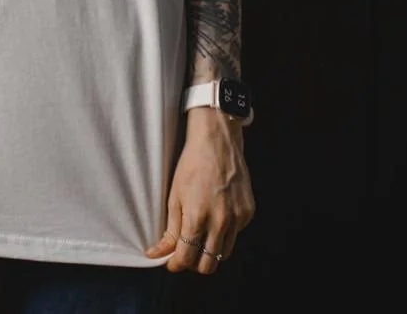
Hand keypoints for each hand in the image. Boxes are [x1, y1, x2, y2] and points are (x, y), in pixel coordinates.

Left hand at [144, 110, 254, 273]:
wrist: (217, 141)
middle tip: (185, 251)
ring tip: (199, 236)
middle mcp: (220, 222)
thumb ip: (169, 229)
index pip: (187, 258)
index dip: (176, 264)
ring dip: (210, 252)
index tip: (170, 261)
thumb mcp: (175, 196)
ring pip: (224, 253)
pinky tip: (215, 216)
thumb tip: (157, 253)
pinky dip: (224, 233)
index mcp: (198, 217)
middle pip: (208, 265)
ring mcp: (237, 218)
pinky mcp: (248, 212)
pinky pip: (235, 234)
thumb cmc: (192, 165)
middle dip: (194, 263)